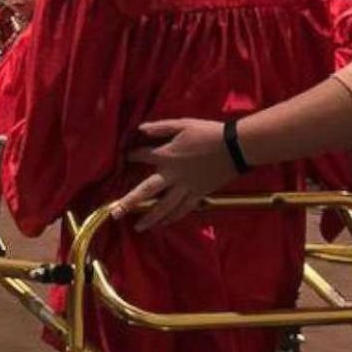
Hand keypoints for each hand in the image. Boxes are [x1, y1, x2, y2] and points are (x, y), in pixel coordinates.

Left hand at [110, 119, 233, 230]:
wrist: (235, 146)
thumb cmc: (208, 133)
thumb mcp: (183, 124)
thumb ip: (161, 127)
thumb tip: (141, 129)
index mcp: (166, 155)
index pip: (142, 156)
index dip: (132, 156)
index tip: (127, 157)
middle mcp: (172, 174)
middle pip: (146, 191)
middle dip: (130, 202)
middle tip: (116, 213)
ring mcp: (186, 187)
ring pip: (164, 207)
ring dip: (150, 218)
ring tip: (138, 227)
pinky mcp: (199, 194)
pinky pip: (183, 209)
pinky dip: (173, 218)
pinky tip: (164, 224)